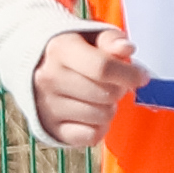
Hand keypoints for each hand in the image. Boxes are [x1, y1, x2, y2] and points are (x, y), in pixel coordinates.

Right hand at [27, 24, 143, 151]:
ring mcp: (47, 105)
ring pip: (102, 116)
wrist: (32, 66)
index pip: (103, 67)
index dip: (129, 74)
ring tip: (99, 97)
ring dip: (109, 108)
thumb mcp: (89, 36)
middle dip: (119, 90)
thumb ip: (110, 40)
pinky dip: (98, 128)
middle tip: (113, 84)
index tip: (141, 76)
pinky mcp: (49, 127)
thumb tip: (126, 48)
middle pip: (106, 94)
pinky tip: (93, 115)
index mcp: (60, 50)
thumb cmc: (70, 50)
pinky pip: (90, 136)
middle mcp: (49, 78)